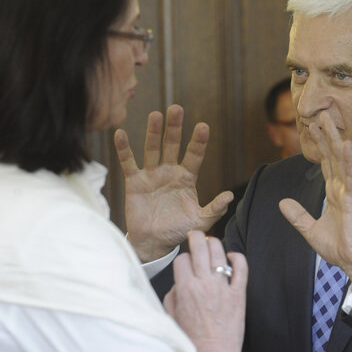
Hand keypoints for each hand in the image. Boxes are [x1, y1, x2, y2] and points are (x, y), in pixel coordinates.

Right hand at [115, 105, 233, 261]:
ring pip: (152, 149)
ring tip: (155, 115)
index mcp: (187, 177)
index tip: (203, 126)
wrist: (154, 243)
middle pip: (172, 144)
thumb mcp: (199, 221)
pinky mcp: (134, 182)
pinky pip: (129, 163)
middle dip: (174, 127)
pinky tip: (120, 134)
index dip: (198, 141)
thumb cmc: (178, 230)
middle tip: (176, 108)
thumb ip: (214, 209)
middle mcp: (169, 171)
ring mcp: (151, 175)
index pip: (194, 155)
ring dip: (153, 132)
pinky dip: (124, 149)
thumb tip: (230, 196)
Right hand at [163, 231, 247, 351]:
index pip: (182, 260)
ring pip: (219, 254)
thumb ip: (172, 295)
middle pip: (199, 249)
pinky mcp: (239, 294)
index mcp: (185, 289)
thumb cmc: (191, 339)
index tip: (184, 262)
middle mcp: (204, 284)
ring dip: (214, 243)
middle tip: (195, 235)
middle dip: (196, 237)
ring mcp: (223, 288)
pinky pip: (241, 269)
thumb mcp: (172, 317)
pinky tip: (233, 256)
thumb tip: (179, 282)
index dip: (182, 258)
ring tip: (211, 241)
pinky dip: (238, 258)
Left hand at [278, 112, 351, 284]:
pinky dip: (347, 161)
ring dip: (335, 140)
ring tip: (330, 121)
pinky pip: (350, 177)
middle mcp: (342, 190)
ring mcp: (348, 194)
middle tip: (321, 114)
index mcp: (333, 195)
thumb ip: (298, 216)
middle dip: (327, 136)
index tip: (312, 129)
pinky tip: (345, 145)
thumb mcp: (310, 231)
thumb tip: (282, 203)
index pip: (325, 165)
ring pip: (341, 161)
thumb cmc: (339, 248)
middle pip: (333, 157)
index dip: (319, 146)